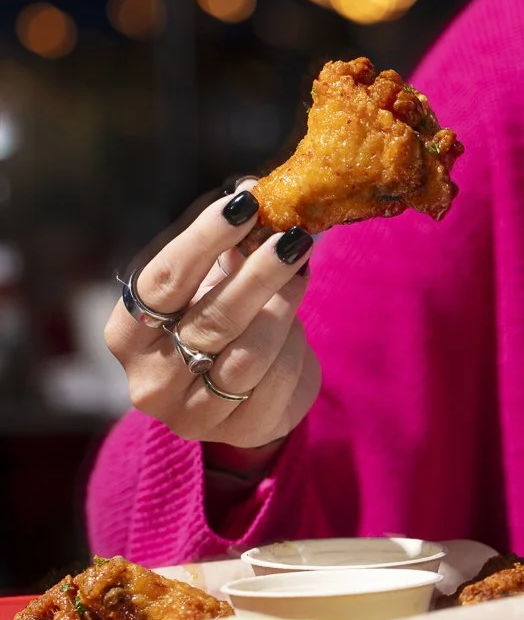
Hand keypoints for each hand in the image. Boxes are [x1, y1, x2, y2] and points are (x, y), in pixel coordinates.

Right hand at [106, 184, 319, 449]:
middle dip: (257, 272)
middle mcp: (149, 377)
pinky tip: (296, 324)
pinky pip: (274, 382)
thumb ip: (228, 241)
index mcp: (127, 330)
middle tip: (292, 236)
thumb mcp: (212, 280)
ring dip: (282, 305)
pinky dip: (292, 346)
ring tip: (301, 266)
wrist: (243, 393)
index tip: (244, 203)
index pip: (163, 280)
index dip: (204, 238)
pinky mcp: (237, 432)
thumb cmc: (218, 319)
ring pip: (247, 353)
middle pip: (209, 318)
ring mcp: (190, 413)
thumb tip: (253, 187)